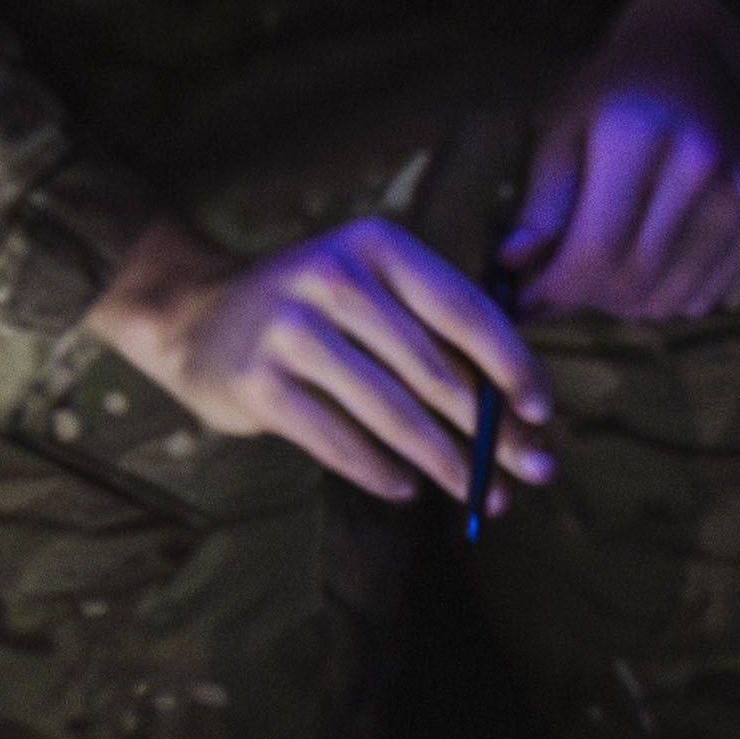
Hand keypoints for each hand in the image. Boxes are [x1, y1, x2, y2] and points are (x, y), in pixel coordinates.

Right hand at [86, 212, 548, 509]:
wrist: (196, 316)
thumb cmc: (312, 311)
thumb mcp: (370, 293)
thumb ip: (435, 339)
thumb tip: (518, 415)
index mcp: (376, 246)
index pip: (463, 309)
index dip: (512, 365)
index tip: (543, 411)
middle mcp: (333, 277)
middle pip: (434, 370)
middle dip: (489, 430)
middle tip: (528, 470)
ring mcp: (291, 330)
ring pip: (392, 412)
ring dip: (444, 461)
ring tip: (475, 491)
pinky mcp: (260, 384)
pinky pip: (339, 440)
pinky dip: (381, 472)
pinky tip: (406, 488)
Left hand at [505, 0, 739, 319]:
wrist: (695, 53)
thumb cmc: (612, 90)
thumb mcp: (562, 128)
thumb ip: (542, 203)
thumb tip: (512, 266)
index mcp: (639, 136)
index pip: (595, 248)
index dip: (552, 289)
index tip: (522, 301)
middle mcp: (700, 169)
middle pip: (632, 280)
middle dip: (582, 298)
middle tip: (553, 286)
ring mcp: (738, 198)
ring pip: (667, 300)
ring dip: (620, 304)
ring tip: (596, 268)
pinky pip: (702, 298)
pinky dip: (662, 298)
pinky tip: (639, 262)